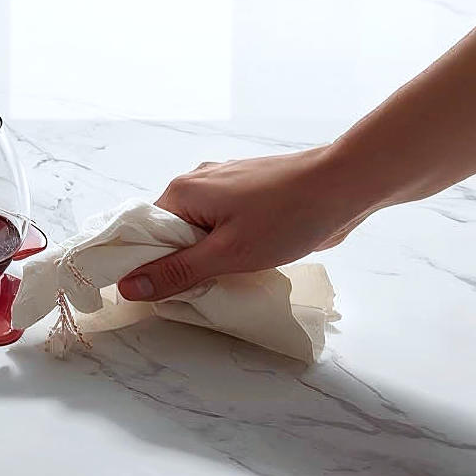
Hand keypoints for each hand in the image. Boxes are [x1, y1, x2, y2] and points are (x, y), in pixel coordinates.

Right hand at [118, 145, 378, 301]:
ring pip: (200, 229)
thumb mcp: (228, 254)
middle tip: (204, 289)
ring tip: (232, 274)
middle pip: (172, 232)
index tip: (163, 294)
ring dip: (210, 254)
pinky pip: (223, 222)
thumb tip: (128, 287)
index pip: (145, 234)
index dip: (148, 266)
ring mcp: (225, 184)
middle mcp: (197, 181)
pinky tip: (250, 257)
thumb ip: (177, 272)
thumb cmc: (288, 216)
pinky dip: (229, 243)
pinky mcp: (250, 192)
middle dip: (184, 262)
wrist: (346, 184)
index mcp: (182, 191)